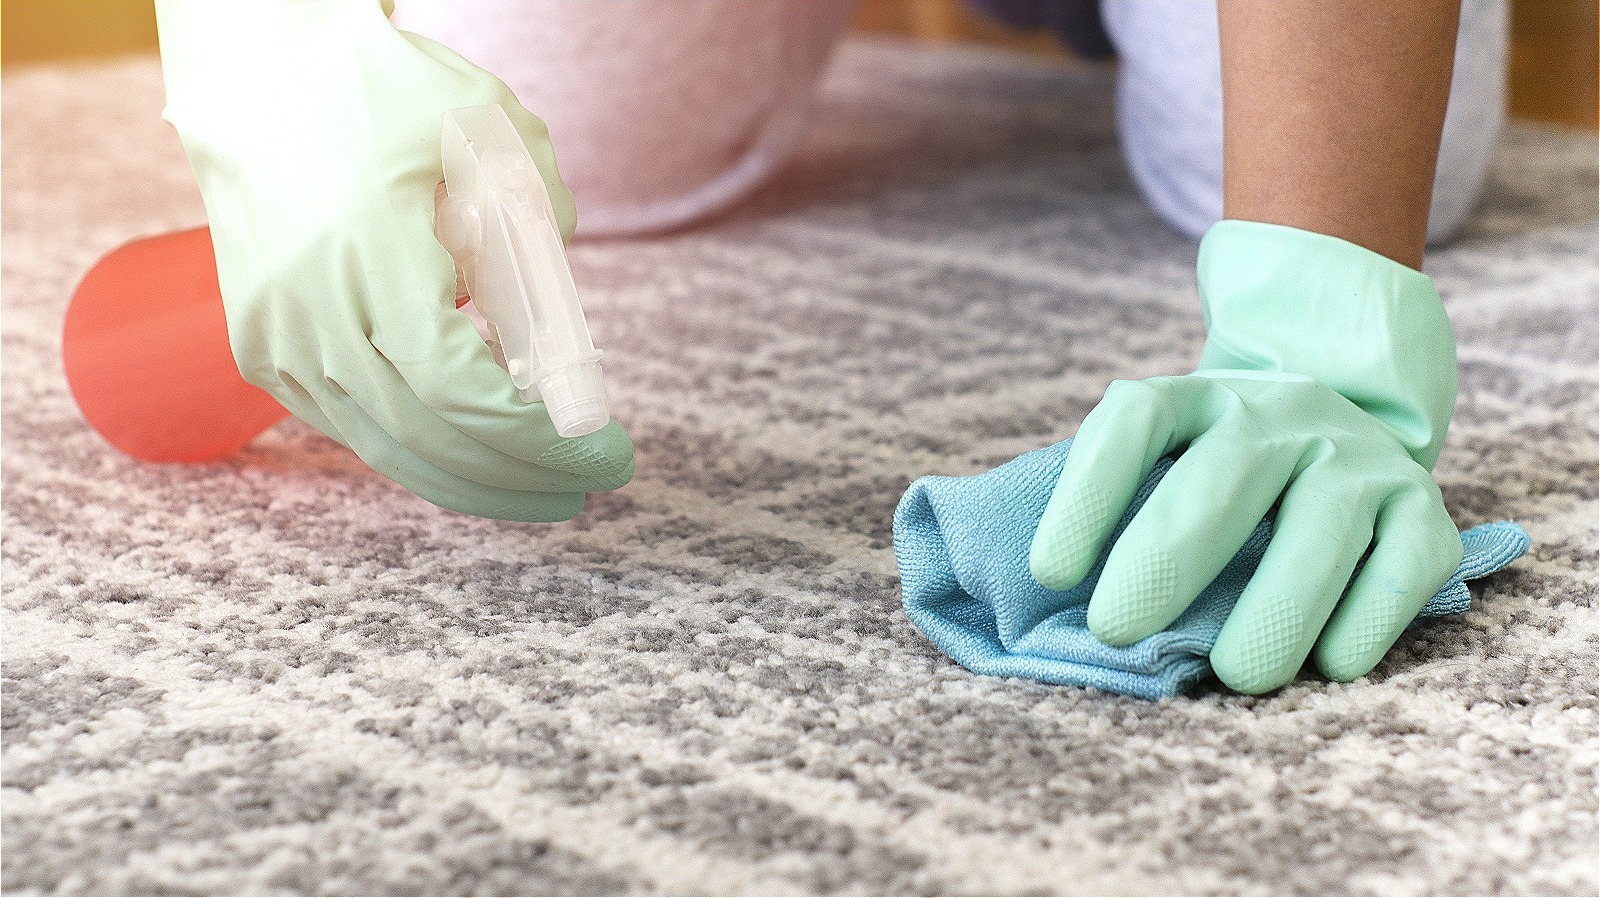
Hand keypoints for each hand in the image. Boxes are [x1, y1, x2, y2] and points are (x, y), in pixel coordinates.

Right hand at [155, 0, 630, 520]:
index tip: (608, 452)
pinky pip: (355, 428)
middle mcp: (307, 312)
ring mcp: (276, 341)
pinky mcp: (264, 353)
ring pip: (386, 447)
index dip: (536, 438)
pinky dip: (424, 447)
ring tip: (551, 480)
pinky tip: (483, 443)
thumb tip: (556, 342)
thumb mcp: (489, 135)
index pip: (457, 390)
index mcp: (365, 256)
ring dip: (476, 477)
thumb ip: (536, 229)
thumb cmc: (385, 95)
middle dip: (522, 473)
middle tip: (595, 477)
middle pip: (426, 436)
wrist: (256, 79)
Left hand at [1028, 221, 1460, 692]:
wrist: (1345, 426)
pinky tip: (1333, 664)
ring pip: (1322, 524)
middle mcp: (1279, 412)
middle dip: (1165, 559)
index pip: (1134, 423)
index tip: (1047, 572)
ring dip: (1277, 604)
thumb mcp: (1166, 459)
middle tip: (1116, 631)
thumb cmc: (1221, 476)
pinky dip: (1371, 615)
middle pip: (1219, 478)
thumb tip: (1042, 599)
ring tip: (1236, 674)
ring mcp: (1357, 455)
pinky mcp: (1421, 506)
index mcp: (1197, 398)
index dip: (1087, 494)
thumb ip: (1114, 507)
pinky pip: (1405, 559)